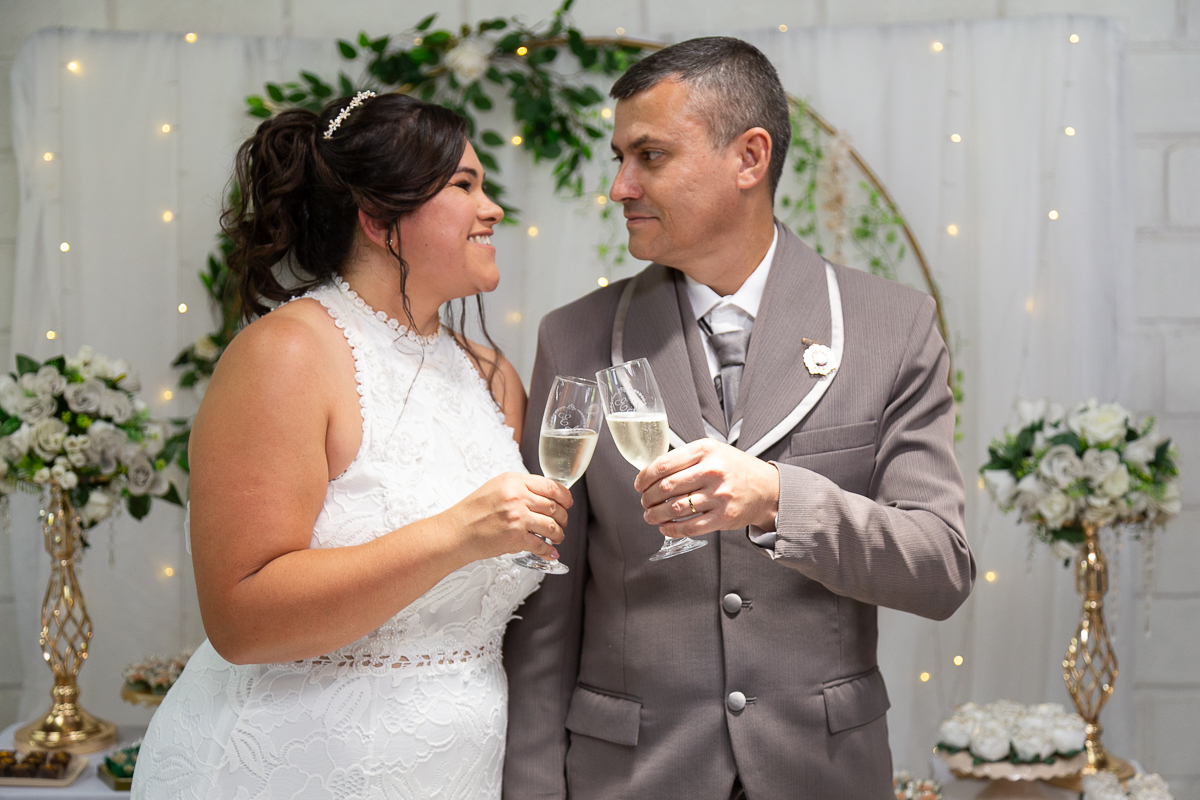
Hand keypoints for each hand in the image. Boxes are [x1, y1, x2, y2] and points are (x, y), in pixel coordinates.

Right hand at [447, 472, 571, 561]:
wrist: (457, 531)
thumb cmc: (473, 511)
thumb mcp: (497, 487)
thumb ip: (520, 487)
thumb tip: (544, 495)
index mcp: (514, 481)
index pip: (551, 486)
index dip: (565, 497)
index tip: (567, 503)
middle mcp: (518, 497)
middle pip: (554, 507)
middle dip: (563, 518)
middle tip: (562, 523)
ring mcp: (518, 517)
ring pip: (552, 526)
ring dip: (558, 534)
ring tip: (557, 538)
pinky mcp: (515, 537)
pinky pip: (541, 545)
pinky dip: (548, 551)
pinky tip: (550, 553)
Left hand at [635, 439, 778, 537]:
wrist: (767, 488)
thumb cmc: (734, 468)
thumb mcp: (712, 450)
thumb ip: (685, 458)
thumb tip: (651, 473)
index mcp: (705, 450)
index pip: (663, 465)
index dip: (645, 477)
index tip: (639, 484)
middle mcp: (712, 471)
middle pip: (666, 487)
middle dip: (648, 498)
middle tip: (644, 502)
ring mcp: (719, 495)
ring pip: (675, 508)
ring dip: (656, 515)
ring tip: (650, 516)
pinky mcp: (724, 517)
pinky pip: (690, 527)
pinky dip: (672, 529)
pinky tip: (665, 527)